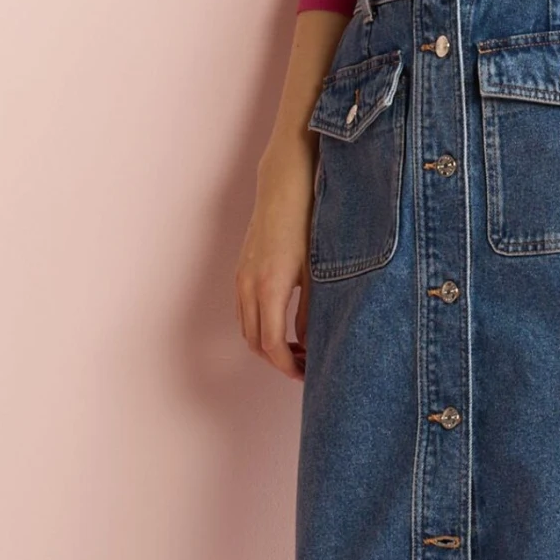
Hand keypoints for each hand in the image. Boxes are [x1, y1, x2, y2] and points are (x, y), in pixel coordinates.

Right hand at [235, 139, 316, 378]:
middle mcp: (248, 285)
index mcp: (269, 287)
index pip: (271, 345)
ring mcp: (241, 276)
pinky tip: (284, 325)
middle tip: (306, 367)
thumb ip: (312, 311)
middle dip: (278, 361)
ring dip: (267, 346)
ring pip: (247, 328)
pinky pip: (244, 311)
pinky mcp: (242, 269)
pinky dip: (260, 327)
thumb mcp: (317, 270)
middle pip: (255, 342)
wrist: (284, 183)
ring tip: (298, 350)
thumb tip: (310, 344)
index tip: (306, 375)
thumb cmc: (307, 221)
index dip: (287, 366)